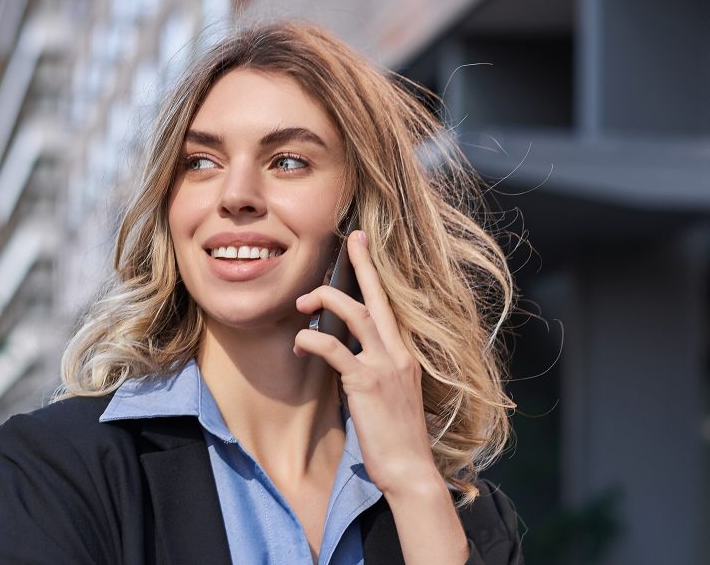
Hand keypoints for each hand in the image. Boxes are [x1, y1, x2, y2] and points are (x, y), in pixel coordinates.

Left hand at [293, 229, 447, 497]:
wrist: (410, 469)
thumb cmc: (398, 439)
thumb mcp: (391, 397)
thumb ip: (375, 372)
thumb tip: (349, 359)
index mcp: (405, 356)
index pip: (390, 306)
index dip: (375, 275)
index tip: (364, 246)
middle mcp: (399, 354)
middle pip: (379, 298)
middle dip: (363, 265)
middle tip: (350, 239)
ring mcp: (385, 366)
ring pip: (357, 315)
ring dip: (327, 301)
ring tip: (303, 301)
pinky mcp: (366, 383)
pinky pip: (334, 349)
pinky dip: (313, 339)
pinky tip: (299, 340)